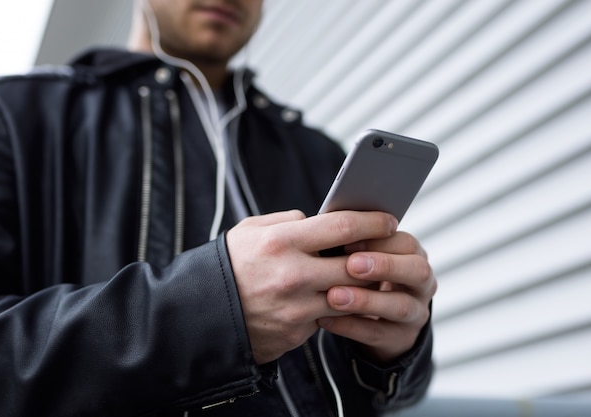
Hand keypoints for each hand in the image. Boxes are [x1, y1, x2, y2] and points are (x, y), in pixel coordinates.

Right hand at [225, 210, 397, 363]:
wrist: (200, 315)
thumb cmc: (229, 265)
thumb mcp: (251, 231)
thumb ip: (287, 221)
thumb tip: (318, 220)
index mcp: (281, 242)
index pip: (342, 227)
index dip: (372, 222)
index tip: (388, 219)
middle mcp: (293, 275)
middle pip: (356, 264)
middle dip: (379, 256)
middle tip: (390, 248)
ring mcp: (296, 308)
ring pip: (350, 295)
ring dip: (364, 285)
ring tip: (369, 274)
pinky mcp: (297, 333)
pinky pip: (330, 317)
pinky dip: (338, 307)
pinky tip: (339, 298)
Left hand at [317, 231, 436, 362]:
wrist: (379, 320)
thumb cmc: (365, 276)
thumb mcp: (366, 257)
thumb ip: (354, 243)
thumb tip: (323, 222)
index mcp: (413, 255)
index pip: (406, 243)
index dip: (380, 240)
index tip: (348, 239)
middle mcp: (422, 284)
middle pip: (417, 271)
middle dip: (385, 266)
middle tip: (351, 264)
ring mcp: (415, 314)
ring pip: (400, 306)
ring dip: (366, 300)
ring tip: (334, 295)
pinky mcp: (399, 339)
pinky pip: (377, 333)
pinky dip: (350, 326)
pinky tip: (324, 318)